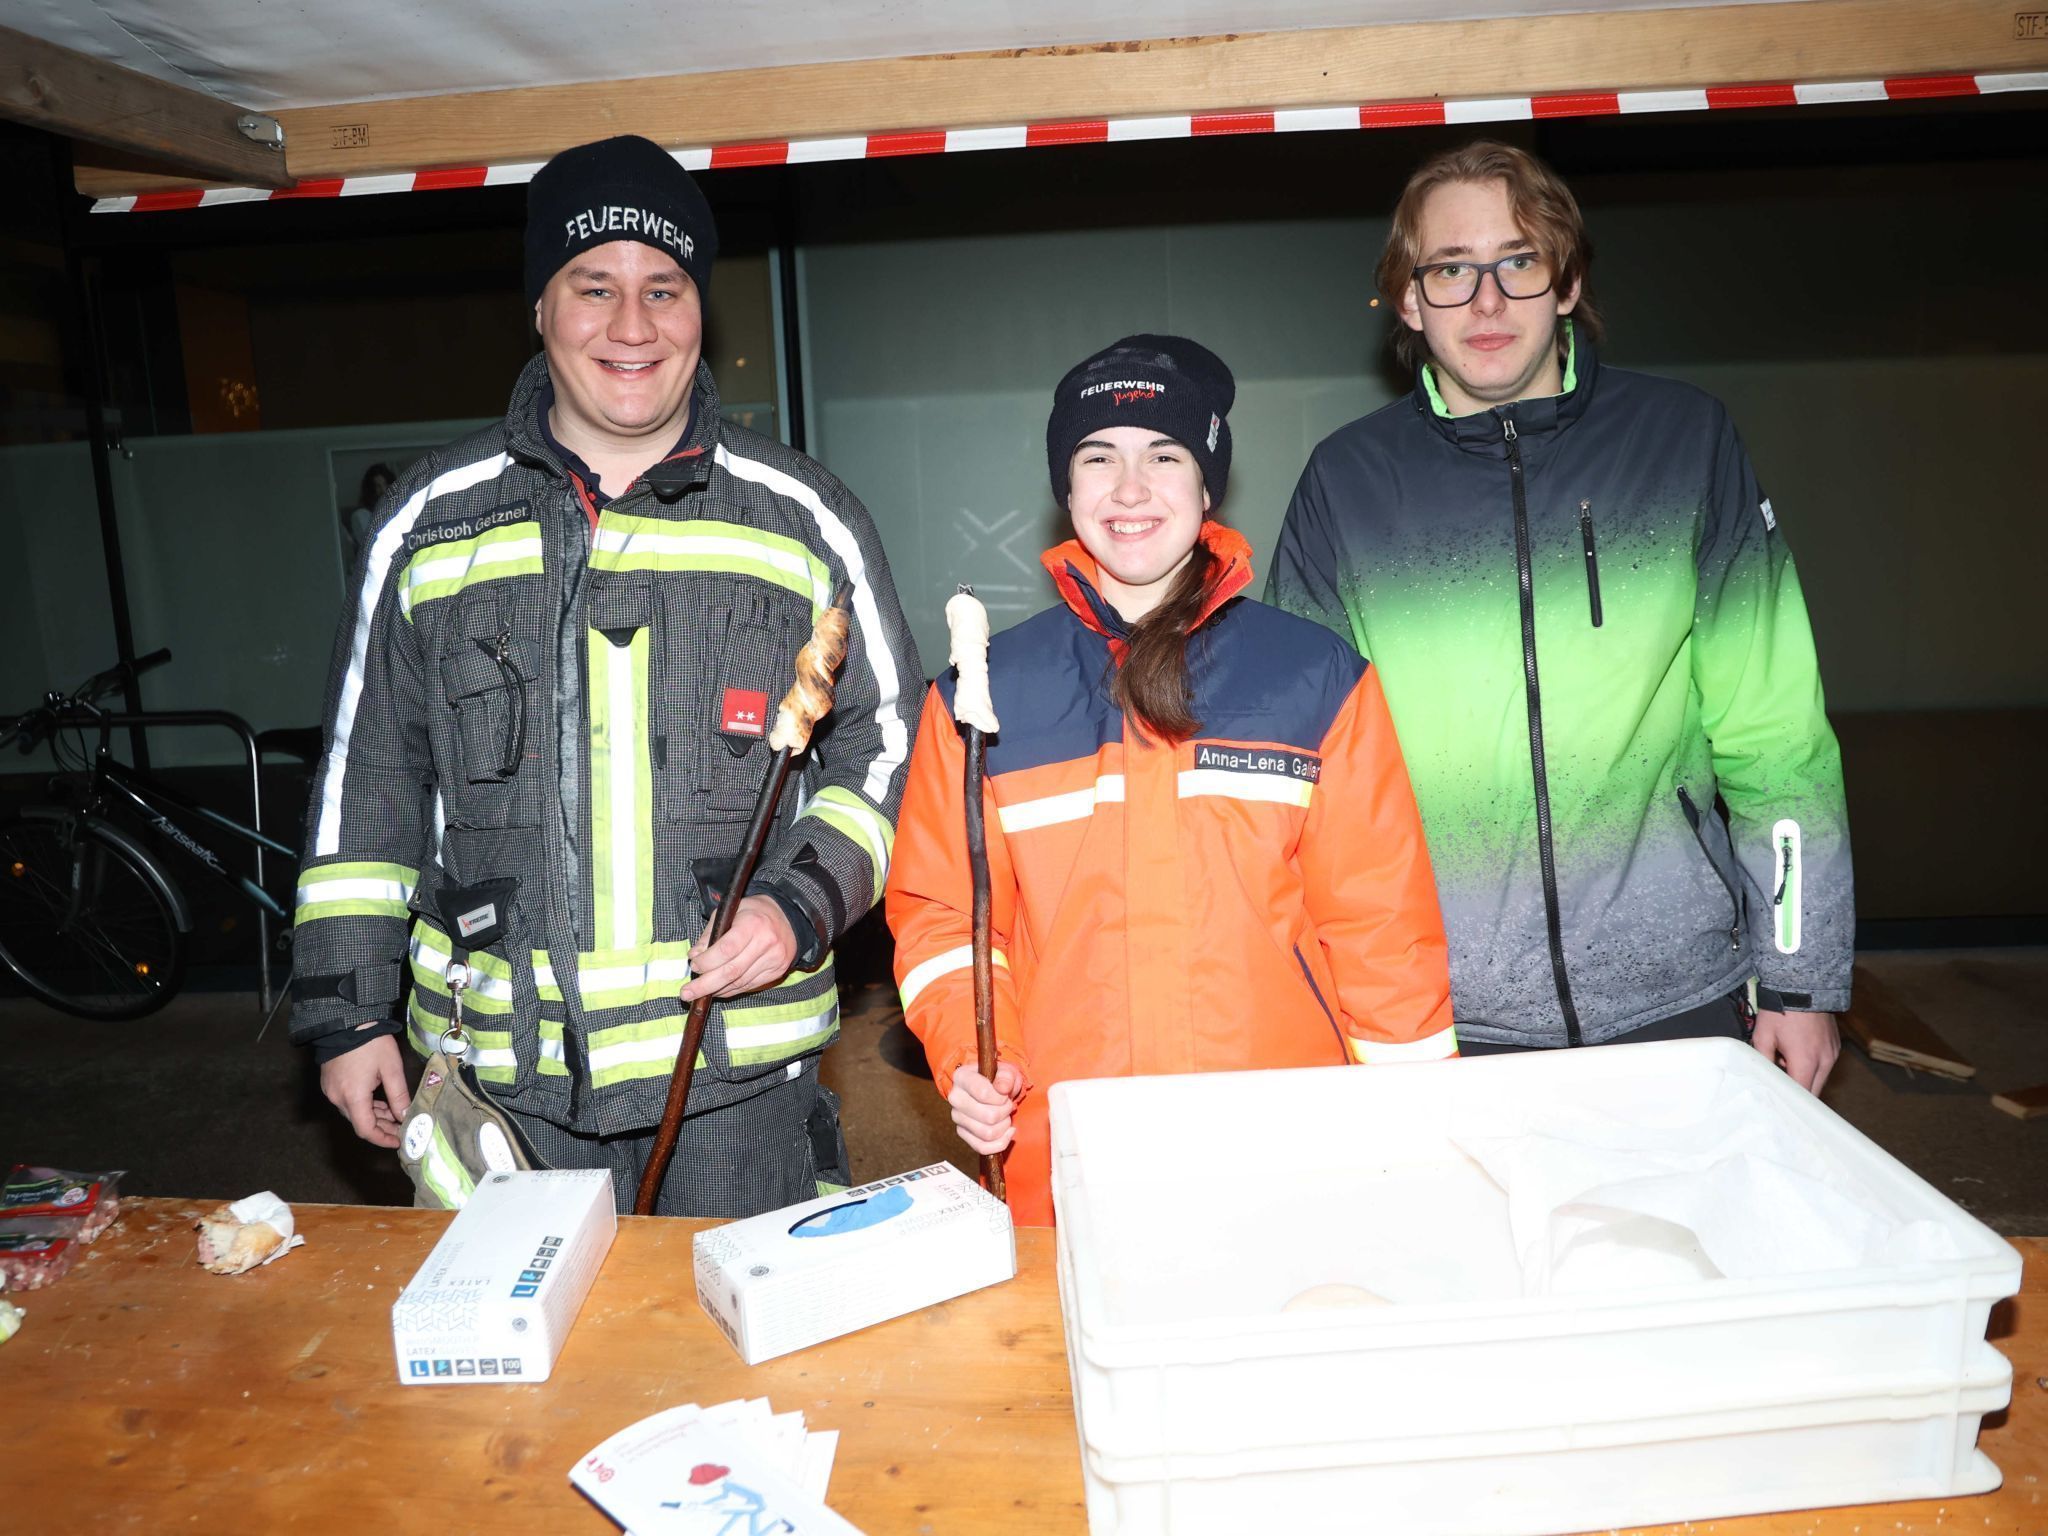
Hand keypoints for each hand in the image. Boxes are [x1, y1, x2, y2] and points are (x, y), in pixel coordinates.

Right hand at [319, 1031, 411, 1147]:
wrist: (346, 1021)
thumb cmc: (371, 1043)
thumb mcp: (391, 1068)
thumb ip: (398, 1095)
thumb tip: (405, 1116)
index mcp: (352, 1097)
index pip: (366, 1130)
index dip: (383, 1139)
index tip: (398, 1141)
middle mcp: (337, 1098)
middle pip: (360, 1122)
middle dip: (382, 1127)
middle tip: (402, 1126)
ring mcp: (331, 1091)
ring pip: (354, 1112)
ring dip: (374, 1115)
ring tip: (394, 1112)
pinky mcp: (329, 1083)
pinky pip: (347, 1101)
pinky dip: (364, 1105)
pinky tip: (379, 1101)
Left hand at [680, 894, 797, 1001]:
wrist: (789, 918)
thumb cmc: (754, 913)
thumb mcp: (730, 912)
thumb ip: (710, 934)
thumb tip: (694, 956)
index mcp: (753, 924)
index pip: (727, 949)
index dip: (707, 962)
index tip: (694, 965)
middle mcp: (766, 944)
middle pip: (732, 971)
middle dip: (705, 985)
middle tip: (686, 993)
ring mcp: (774, 960)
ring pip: (739, 982)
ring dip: (716, 989)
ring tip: (699, 992)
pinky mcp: (776, 972)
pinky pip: (749, 986)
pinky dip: (730, 990)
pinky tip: (718, 990)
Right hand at [947, 1061, 1024, 1154]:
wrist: (991, 1089)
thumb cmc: (998, 1079)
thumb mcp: (1006, 1071)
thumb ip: (1006, 1077)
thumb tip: (1002, 1088)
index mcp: (962, 1077)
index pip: (983, 1094)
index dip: (1001, 1098)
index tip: (1005, 1093)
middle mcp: (955, 1098)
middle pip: (988, 1117)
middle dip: (1005, 1112)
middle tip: (1007, 1105)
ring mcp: (957, 1118)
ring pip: (987, 1134)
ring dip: (1004, 1126)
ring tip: (1005, 1116)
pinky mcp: (962, 1133)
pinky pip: (983, 1147)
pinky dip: (1000, 1143)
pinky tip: (1007, 1132)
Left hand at [1750, 1008, 1839, 1094]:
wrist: (1802, 987)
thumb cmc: (1780, 1011)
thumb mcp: (1762, 1037)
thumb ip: (1763, 1061)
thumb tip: (1764, 1076)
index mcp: (1806, 1062)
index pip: (1802, 1094)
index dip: (1790, 1100)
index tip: (1780, 1102)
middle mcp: (1824, 1061)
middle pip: (1814, 1091)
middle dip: (1798, 1091)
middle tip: (1780, 1082)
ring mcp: (1833, 1053)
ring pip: (1820, 1079)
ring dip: (1805, 1077)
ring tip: (1785, 1059)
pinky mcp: (1835, 1046)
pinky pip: (1825, 1065)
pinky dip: (1812, 1066)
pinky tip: (1797, 1051)